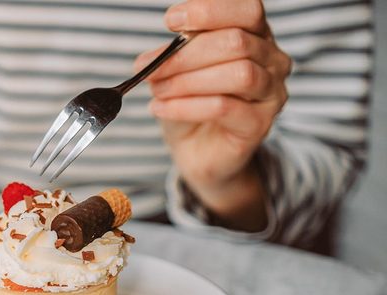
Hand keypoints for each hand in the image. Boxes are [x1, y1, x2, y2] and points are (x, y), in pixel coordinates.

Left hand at [135, 0, 291, 230]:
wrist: (198, 151)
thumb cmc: (192, 104)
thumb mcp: (180, 72)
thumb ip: (176, 54)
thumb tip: (152, 56)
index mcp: (256, 36)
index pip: (247, 9)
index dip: (209, 11)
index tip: (170, 21)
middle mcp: (272, 60)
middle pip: (236, 42)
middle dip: (186, 54)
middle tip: (151, 69)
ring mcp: (271, 93)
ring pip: (238, 74)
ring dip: (187, 81)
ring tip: (157, 91)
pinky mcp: (260, 125)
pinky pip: (224, 108)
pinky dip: (186, 106)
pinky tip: (161, 109)